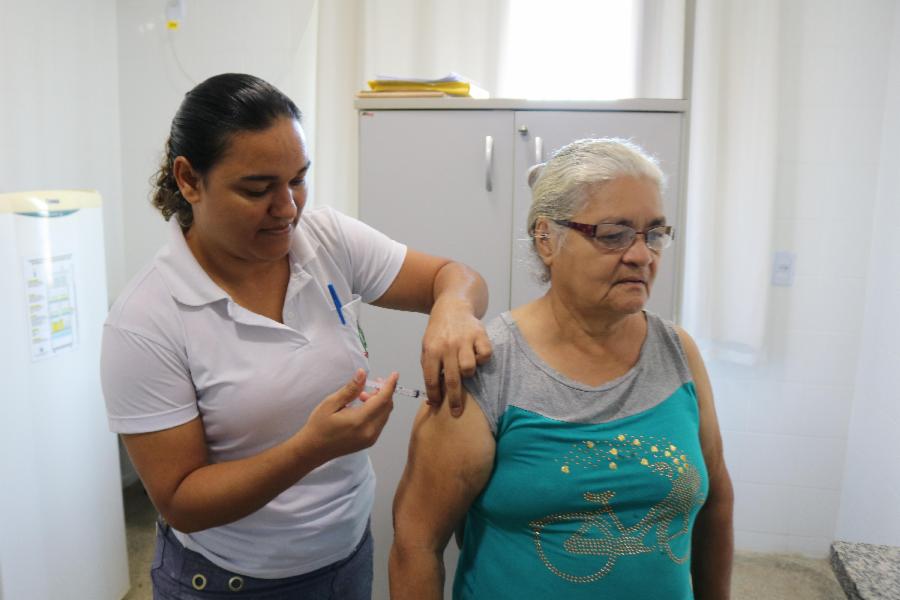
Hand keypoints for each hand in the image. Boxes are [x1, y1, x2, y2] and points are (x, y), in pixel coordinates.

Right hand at [299, 369, 396, 462]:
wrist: (313, 450)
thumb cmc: (319, 426)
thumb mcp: (331, 403)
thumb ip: (350, 389)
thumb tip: (363, 373)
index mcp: (360, 421)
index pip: (383, 400)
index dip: (390, 385)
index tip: (394, 374)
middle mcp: (370, 431)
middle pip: (387, 407)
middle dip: (384, 392)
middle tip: (373, 383)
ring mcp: (371, 438)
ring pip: (385, 415)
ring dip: (380, 402)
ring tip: (363, 395)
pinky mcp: (369, 442)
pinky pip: (380, 422)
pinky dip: (377, 411)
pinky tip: (363, 407)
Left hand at [420, 298, 491, 416]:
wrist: (452, 306)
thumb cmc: (439, 332)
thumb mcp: (427, 347)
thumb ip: (429, 368)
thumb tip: (432, 398)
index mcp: (431, 350)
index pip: (432, 379)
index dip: (434, 395)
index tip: (437, 406)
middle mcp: (447, 346)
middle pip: (452, 380)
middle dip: (454, 399)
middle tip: (456, 412)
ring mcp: (464, 340)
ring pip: (469, 368)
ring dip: (468, 374)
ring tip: (465, 371)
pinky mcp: (480, 334)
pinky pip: (485, 355)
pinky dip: (482, 359)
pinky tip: (477, 356)